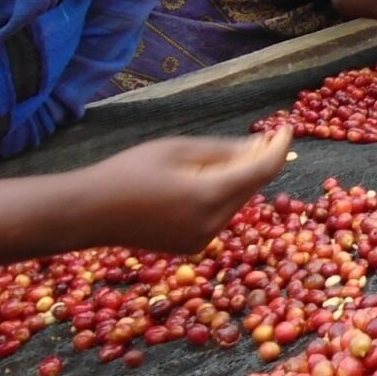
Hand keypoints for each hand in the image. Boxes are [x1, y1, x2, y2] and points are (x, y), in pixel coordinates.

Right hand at [75, 126, 291, 255]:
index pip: (260, 171)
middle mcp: (212, 223)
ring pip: (236, 202)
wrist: (89, 213)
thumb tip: (259, 146)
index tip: (287, 129)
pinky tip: (212, 178)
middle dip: (261, 162)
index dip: (278, 149)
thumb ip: (222, 150)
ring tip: (237, 153)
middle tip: (267, 135)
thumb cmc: (128, 171)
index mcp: (209, 196)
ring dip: (241, 179)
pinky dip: (223, 196)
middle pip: (251, 188)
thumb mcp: (177, 150)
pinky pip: (219, 216)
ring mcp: (202, 239)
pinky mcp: (192, 247)